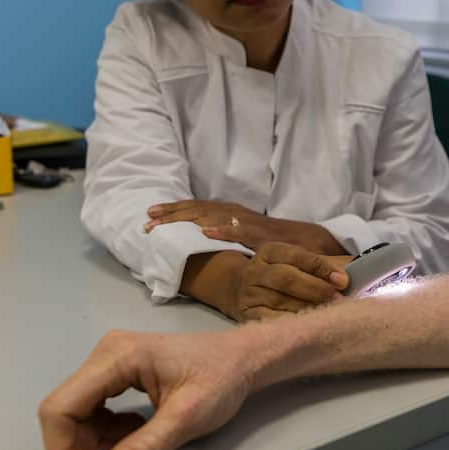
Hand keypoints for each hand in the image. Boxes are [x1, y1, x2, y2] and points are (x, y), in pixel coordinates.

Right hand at [38, 329, 251, 449]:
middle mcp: (106, 353)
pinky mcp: (117, 372)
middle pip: (66, 412)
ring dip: (96, 443)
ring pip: (78, 414)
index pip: (60, 408)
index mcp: (117, 356)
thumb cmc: (221, 380)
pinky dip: (107, 432)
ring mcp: (110, 361)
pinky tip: (136, 433)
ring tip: (135, 447)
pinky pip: (94, 410)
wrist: (244, 358)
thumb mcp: (184, 421)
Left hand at [145, 199, 344, 254]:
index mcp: (226, 211)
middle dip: (169, 215)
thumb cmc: (268, 240)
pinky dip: (220, 231)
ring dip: (185, 220)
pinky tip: (204, 233)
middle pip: (195, 210)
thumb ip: (219, 234)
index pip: (193, 208)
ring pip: (209, 217)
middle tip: (146, 222)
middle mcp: (232, 211)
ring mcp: (244, 221)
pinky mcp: (257, 234)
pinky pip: (236, 231)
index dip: (171, 211)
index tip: (148, 216)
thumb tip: (194, 242)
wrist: (302, 241)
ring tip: (163, 226)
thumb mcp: (239, 233)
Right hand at [227, 241, 350, 321]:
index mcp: (270, 251)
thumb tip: (355, 270)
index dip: (321, 267)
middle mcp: (255, 270)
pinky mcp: (246, 315)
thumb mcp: (297, 264)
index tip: (343, 280)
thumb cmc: (281, 277)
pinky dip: (290, 322)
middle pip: (286, 277)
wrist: (242, 292)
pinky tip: (306, 325)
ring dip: (307, 308)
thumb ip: (323, 266)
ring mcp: (248, 293)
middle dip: (315, 288)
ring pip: (279, 300)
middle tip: (337, 299)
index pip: (297, 255)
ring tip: (327, 314)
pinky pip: (270, 319)